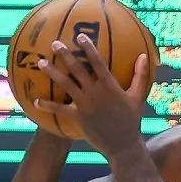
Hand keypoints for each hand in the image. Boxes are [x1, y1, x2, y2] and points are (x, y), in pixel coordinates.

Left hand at [31, 35, 152, 158]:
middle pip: (77, 69)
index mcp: (109, 85)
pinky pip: (59, 109)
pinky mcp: (77, 117)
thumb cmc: (131, 119)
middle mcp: (95, 92)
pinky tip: (35, 100)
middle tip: (54, 43)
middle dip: (65, 55)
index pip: (97, 62)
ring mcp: (84, 104)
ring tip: (40, 62)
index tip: (79, 36)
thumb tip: (144, 55)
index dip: (88, 48)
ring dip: (52, 72)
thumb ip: (140, 75)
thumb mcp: (138, 96)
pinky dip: (47, 105)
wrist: (123, 144)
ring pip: (65, 84)